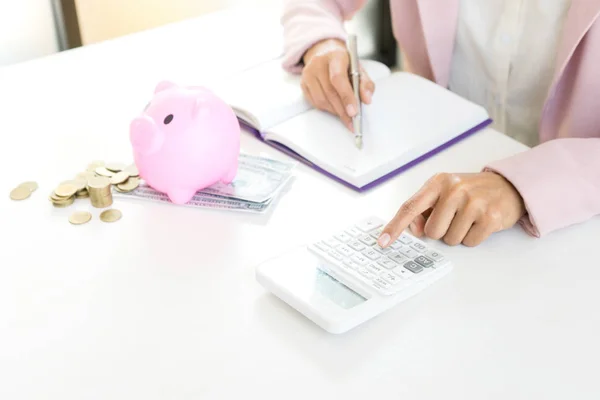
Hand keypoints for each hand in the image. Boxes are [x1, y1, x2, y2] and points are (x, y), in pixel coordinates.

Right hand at [301, 38, 374, 130]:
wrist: (325, 53)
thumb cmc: (344, 63)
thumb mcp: (359, 69)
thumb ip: (365, 84)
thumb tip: (367, 100)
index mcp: (335, 55)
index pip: (338, 78)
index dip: (346, 97)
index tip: (353, 112)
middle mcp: (318, 63)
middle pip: (330, 92)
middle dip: (343, 110)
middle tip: (352, 121)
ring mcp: (308, 73)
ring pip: (321, 100)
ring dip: (335, 111)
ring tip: (345, 116)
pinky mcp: (303, 83)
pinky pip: (315, 102)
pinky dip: (327, 109)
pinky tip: (335, 109)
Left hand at [378, 172, 525, 247]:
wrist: (508, 186)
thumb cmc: (470, 192)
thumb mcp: (444, 193)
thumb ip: (424, 209)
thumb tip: (414, 230)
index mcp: (438, 182)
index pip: (410, 207)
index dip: (395, 226)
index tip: (382, 241)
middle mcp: (454, 189)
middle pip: (432, 231)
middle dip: (442, 230)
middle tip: (456, 216)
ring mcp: (474, 202)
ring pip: (450, 239)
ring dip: (458, 234)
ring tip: (469, 218)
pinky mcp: (490, 217)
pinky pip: (469, 242)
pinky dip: (473, 237)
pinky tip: (480, 223)